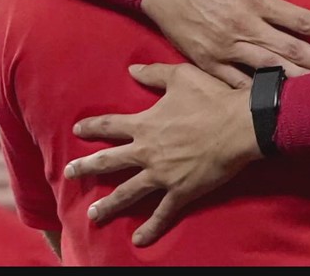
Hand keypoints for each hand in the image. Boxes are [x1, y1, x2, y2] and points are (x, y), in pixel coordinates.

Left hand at [64, 63, 260, 246]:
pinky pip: (162, 213)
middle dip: (86, 168)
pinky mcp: (181, 191)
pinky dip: (150, 228)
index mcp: (145, 125)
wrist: (240, 125)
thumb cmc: (212, 98)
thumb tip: (132, 69)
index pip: (110, 126)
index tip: (77, 130)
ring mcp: (162, 175)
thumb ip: (154, 74)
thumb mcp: (181, 77)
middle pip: (109, 162)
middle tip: (69, 173)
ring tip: (93, 215)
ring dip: (109, 205)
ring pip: (128, 192)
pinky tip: (138, 240)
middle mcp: (147, 152)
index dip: (92, 127)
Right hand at [141, 0, 309, 87]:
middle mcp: (245, 27)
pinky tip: (275, 103)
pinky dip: (256, 93)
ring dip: (294, 82)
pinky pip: (236, 83)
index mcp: (256, 0)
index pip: (301, 20)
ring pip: (267, 70)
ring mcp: (226, 47)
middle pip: (291, 51)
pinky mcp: (208, 62)